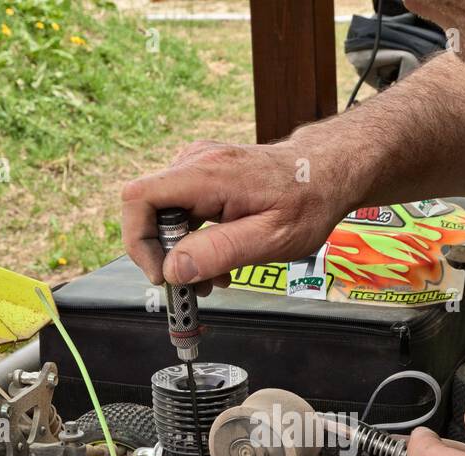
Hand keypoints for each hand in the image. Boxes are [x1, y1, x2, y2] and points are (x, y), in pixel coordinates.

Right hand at [121, 139, 356, 293]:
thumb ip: (219, 252)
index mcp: (208, 174)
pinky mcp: (203, 176)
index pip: (138, 198)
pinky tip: (220, 259)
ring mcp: (198, 166)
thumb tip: (173, 269)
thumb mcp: (270, 239)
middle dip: (166, 255)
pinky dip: (193, 241)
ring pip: (164, 216)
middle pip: (148, 211)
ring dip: (183, 253)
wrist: (326, 173)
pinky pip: (181, 212)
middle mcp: (196, 162)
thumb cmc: (307, 202)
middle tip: (196, 285)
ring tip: (216, 277)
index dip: (139, 240)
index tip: (162, 273)